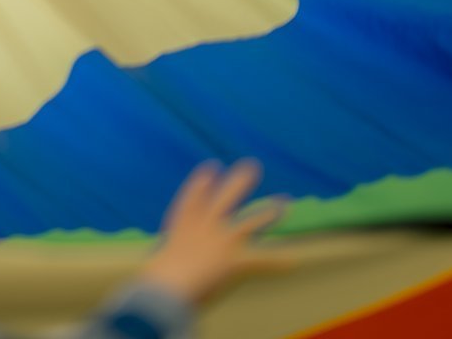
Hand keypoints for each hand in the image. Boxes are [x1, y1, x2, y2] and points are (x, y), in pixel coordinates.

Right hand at [141, 160, 282, 304]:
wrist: (170, 284)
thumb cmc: (158, 277)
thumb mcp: (160, 260)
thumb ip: (169, 258)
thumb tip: (163, 267)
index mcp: (183, 222)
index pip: (194, 194)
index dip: (204, 180)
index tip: (212, 166)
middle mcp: (206, 224)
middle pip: (227, 196)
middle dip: (241, 181)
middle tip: (252, 166)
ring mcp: (224, 239)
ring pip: (252, 220)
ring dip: (270, 212)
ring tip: (284, 202)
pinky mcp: (238, 258)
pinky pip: (263, 260)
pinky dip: (279, 262)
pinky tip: (293, 261)